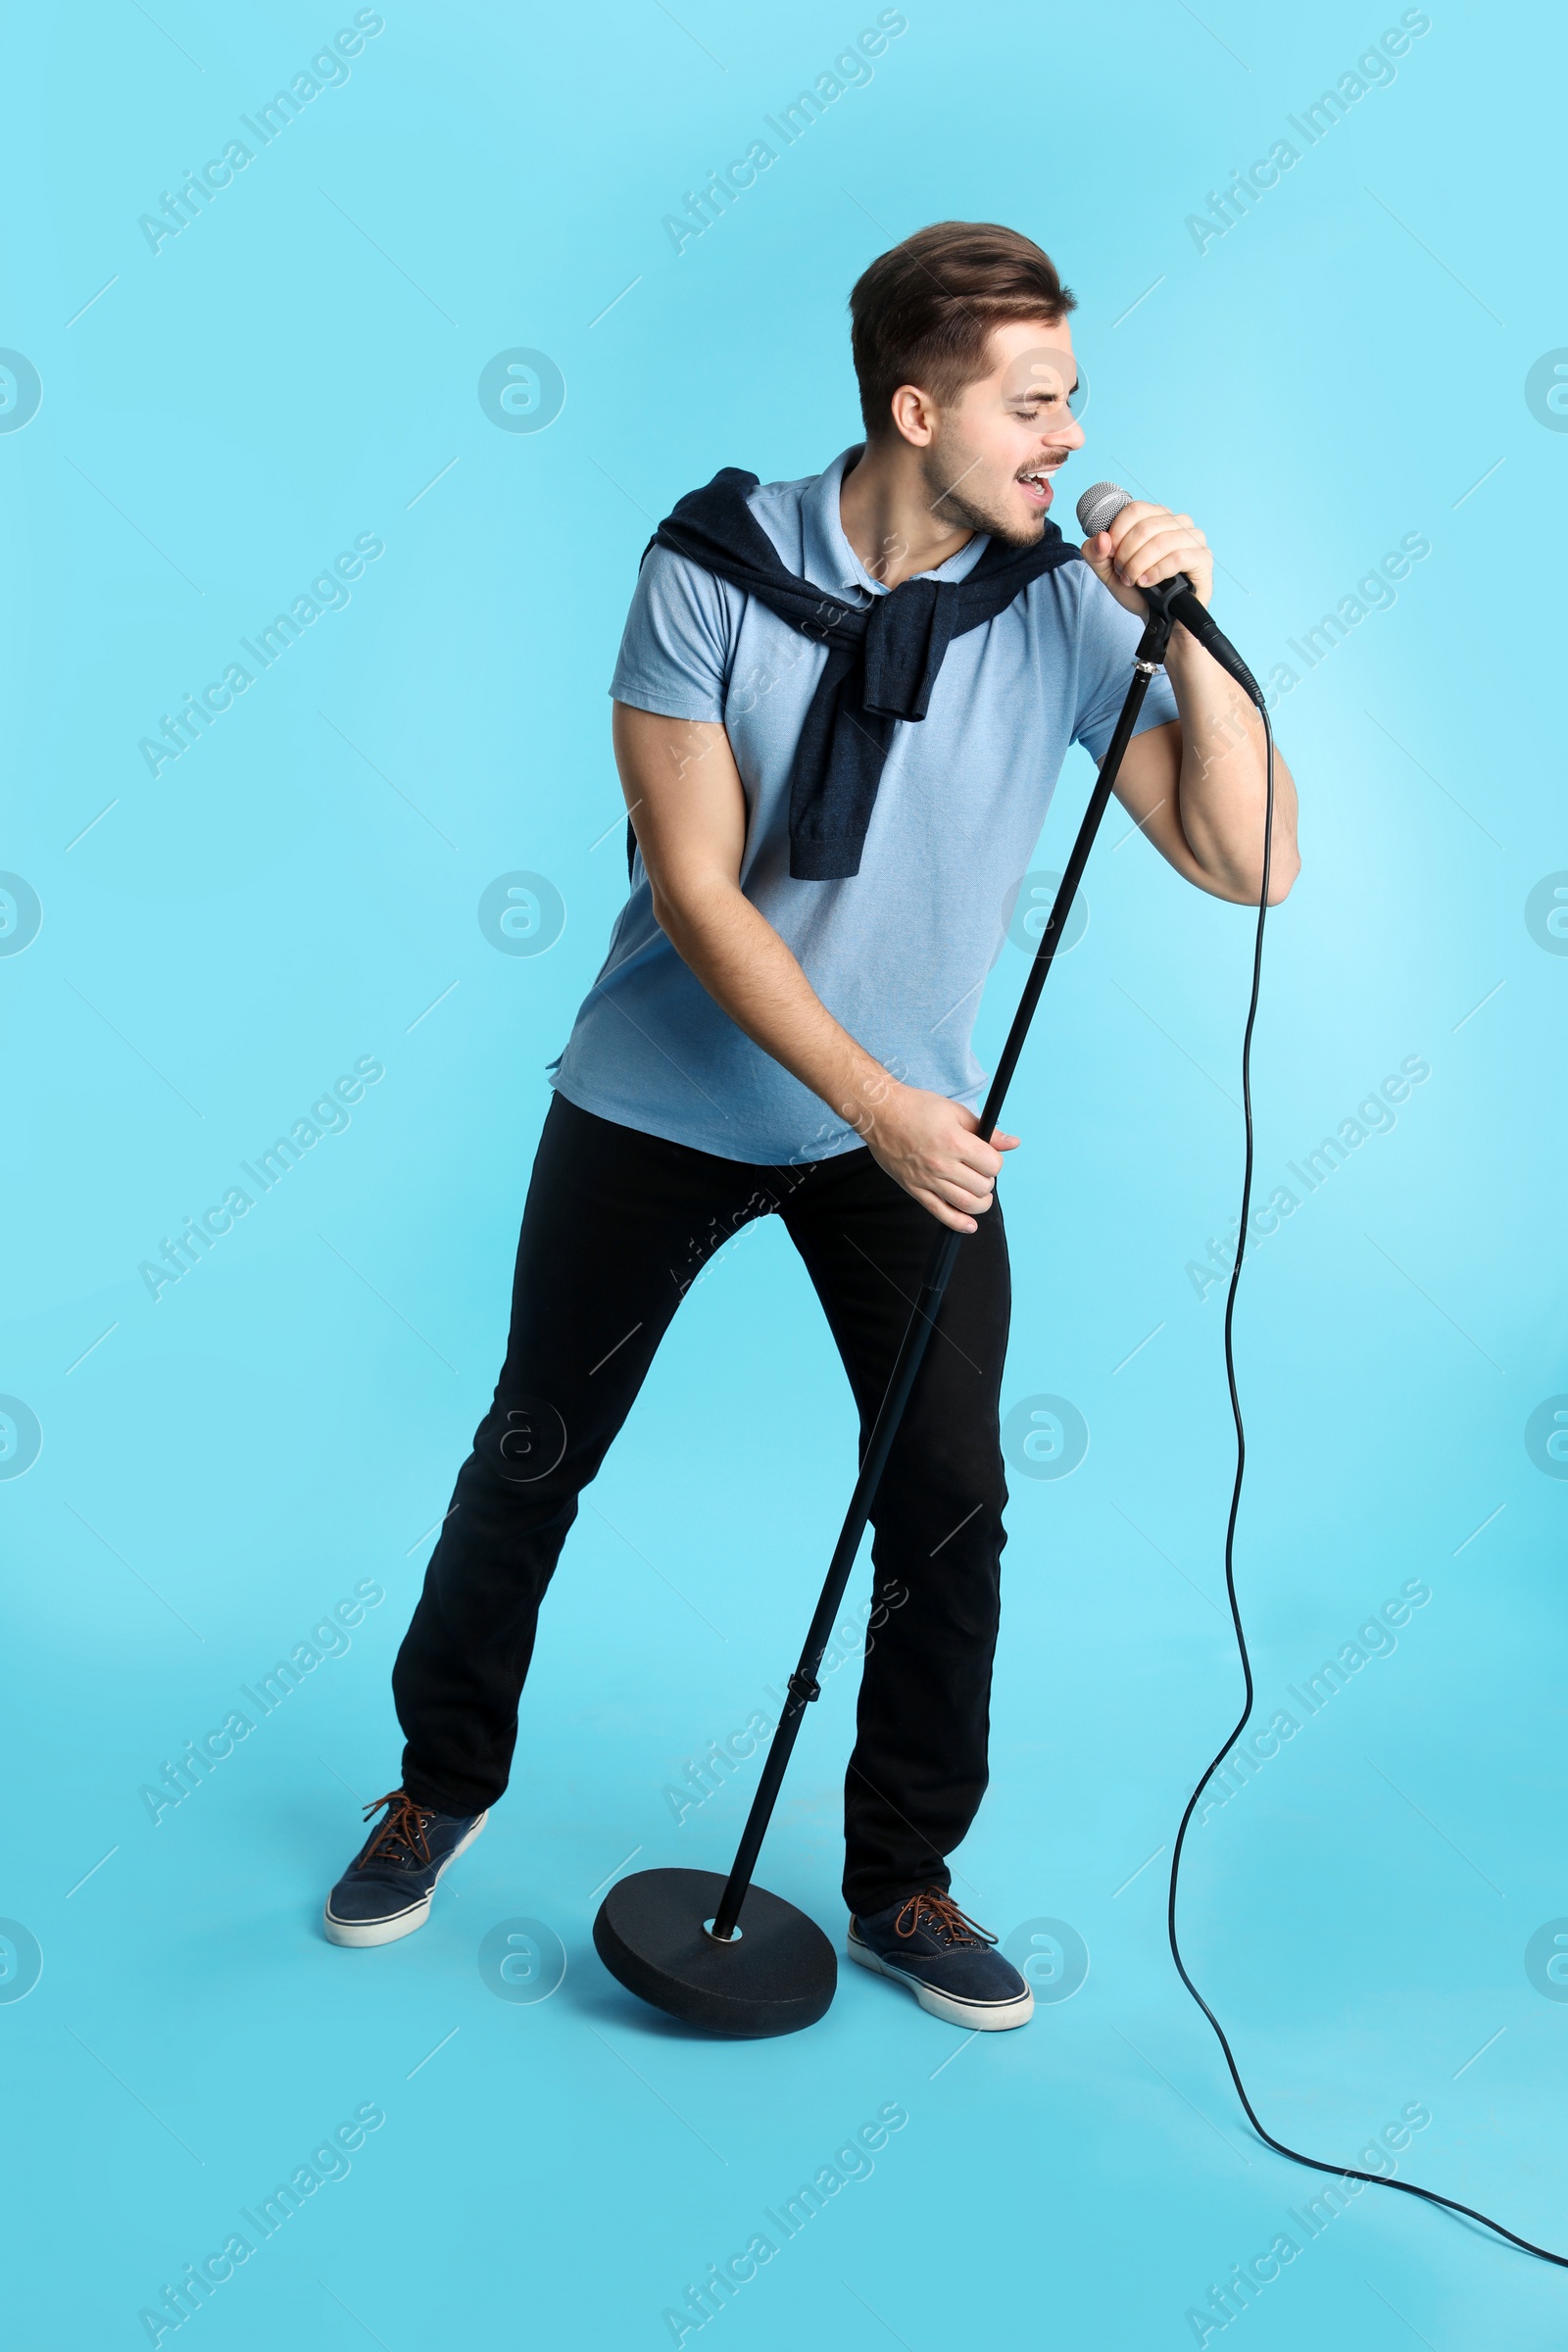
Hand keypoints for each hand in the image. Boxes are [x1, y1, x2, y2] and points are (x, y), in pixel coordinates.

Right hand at [857, 1081, 1018, 1232]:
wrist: (881, 1114)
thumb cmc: (916, 1108)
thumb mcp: (956, 1112)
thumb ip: (986, 1132)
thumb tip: (1013, 1143)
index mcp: (955, 1142)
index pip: (993, 1165)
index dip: (995, 1162)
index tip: (988, 1157)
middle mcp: (942, 1164)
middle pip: (982, 1186)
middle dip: (987, 1180)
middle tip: (979, 1171)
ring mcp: (927, 1179)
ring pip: (966, 1204)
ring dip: (980, 1202)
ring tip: (978, 1193)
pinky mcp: (914, 1189)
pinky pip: (939, 1212)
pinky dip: (958, 1223)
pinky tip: (969, 1225)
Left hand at [1080, 499, 1212, 620]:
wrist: (1160, 618)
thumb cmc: (1139, 590)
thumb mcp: (1109, 572)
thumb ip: (1096, 554)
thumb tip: (1100, 538)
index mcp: (1156, 517)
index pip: (1134, 510)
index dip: (1117, 532)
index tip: (1111, 554)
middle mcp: (1177, 522)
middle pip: (1145, 527)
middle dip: (1126, 554)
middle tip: (1122, 573)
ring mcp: (1193, 538)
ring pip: (1160, 541)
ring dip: (1139, 564)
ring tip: (1133, 580)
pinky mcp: (1203, 558)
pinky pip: (1177, 557)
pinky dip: (1156, 571)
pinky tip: (1147, 582)